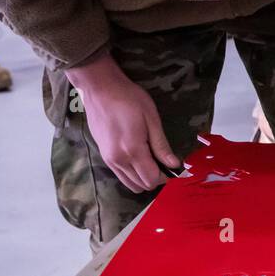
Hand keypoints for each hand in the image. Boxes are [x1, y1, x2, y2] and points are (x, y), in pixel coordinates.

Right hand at [66, 53, 178, 192]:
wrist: (100, 89)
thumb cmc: (129, 99)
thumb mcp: (151, 119)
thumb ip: (161, 145)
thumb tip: (174, 164)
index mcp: (132, 150)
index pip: (151, 179)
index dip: (165, 177)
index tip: (173, 167)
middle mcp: (118, 160)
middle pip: (141, 185)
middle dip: (155, 179)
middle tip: (164, 163)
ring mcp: (108, 159)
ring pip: (129, 184)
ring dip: (143, 178)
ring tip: (152, 161)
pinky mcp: (103, 156)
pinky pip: (120, 175)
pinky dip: (132, 174)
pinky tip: (139, 158)